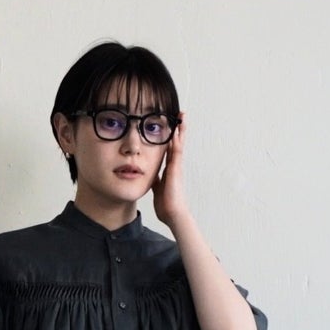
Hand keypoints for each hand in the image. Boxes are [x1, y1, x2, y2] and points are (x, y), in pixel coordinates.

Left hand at [151, 110, 188, 227]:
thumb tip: (147, 174)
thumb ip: (154, 179)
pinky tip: (176, 131)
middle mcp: (175, 166)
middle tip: (180, 115)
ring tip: (182, 116)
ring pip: (178, 144)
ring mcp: (176, 167)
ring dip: (180, 130)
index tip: (169, 126)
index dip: (169, 138)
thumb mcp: (156, 188)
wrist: (173, 214)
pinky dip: (177, 141)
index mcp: (169, 169)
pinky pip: (177, 152)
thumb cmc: (166, 204)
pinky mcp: (176, 170)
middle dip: (178, 129)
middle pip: (176, 143)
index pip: (169, 149)